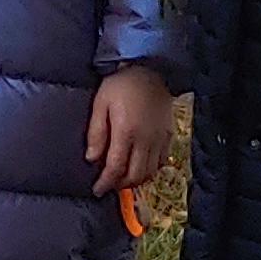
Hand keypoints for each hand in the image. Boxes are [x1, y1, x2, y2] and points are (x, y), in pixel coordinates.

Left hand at [88, 66, 176, 197]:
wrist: (150, 70)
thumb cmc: (121, 84)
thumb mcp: (101, 103)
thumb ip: (96, 132)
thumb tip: (91, 158)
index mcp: (126, 132)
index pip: (116, 167)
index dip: (106, 182)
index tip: (97, 189)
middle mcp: (146, 140)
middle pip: (135, 175)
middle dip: (120, 185)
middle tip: (108, 184)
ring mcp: (160, 139)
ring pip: (150, 172)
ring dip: (135, 180)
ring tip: (122, 178)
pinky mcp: (169, 136)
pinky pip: (161, 162)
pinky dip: (150, 170)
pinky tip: (139, 167)